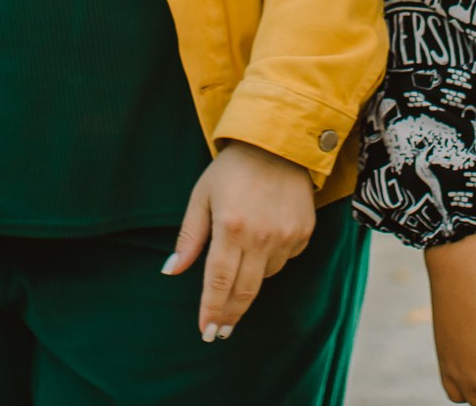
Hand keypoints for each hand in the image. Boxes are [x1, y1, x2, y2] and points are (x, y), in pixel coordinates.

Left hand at [161, 140, 316, 340]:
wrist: (278, 144)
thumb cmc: (232, 169)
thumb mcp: (202, 196)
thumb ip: (189, 237)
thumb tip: (171, 270)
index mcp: (230, 227)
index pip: (219, 281)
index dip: (211, 309)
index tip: (206, 331)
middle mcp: (260, 236)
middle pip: (244, 291)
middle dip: (230, 315)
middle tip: (219, 332)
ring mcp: (285, 236)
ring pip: (265, 277)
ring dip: (250, 280)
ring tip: (241, 265)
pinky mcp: (304, 233)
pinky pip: (285, 259)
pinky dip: (271, 259)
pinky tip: (264, 241)